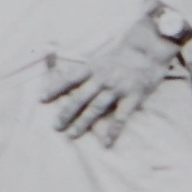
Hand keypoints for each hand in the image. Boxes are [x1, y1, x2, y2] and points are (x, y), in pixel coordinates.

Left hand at [41, 18, 178, 144]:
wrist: (150, 48)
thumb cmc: (125, 53)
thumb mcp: (102, 57)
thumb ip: (89, 70)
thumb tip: (71, 79)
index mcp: (93, 67)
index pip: (69, 78)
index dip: (54, 88)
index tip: (41, 98)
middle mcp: (102, 78)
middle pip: (79, 97)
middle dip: (66, 112)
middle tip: (55, 126)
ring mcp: (117, 88)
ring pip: (96, 108)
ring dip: (83, 123)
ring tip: (72, 135)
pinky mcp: (133, 97)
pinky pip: (121, 117)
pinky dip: (113, 131)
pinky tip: (106, 143)